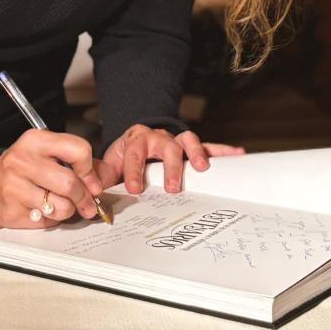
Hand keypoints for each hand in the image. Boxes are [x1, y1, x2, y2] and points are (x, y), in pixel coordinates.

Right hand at [0, 130, 105, 230]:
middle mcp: (22, 161)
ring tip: (62, 206)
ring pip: (62, 206)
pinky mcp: (12, 212)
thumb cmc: (19, 171)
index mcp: (34, 141)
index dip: (90, 170)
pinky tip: (45, 211)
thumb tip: (102, 177)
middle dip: (85, 198)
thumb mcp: (44, 154)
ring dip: (69, 210)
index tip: (92, 182)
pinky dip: (53, 220)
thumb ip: (74, 161)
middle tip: (88, 203)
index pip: (78, 149)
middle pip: (71, 183)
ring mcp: (14, 187)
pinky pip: (48, 221)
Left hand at [99, 125, 244, 195]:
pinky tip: (238, 154)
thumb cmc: (124, 157)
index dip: (135, 172)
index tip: (136, 189)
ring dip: (196, 153)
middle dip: (170, 167)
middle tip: (172, 187)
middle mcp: (157, 138)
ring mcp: (175, 141)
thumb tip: (92, 191)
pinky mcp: (190, 147)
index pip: (134, 155)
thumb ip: (101, 177)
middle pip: (166, 147)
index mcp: (135, 142)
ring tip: (203, 168)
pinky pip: (209, 145)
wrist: (135, 140)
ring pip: (187, 141)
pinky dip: (223, 150)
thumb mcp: (108, 165)